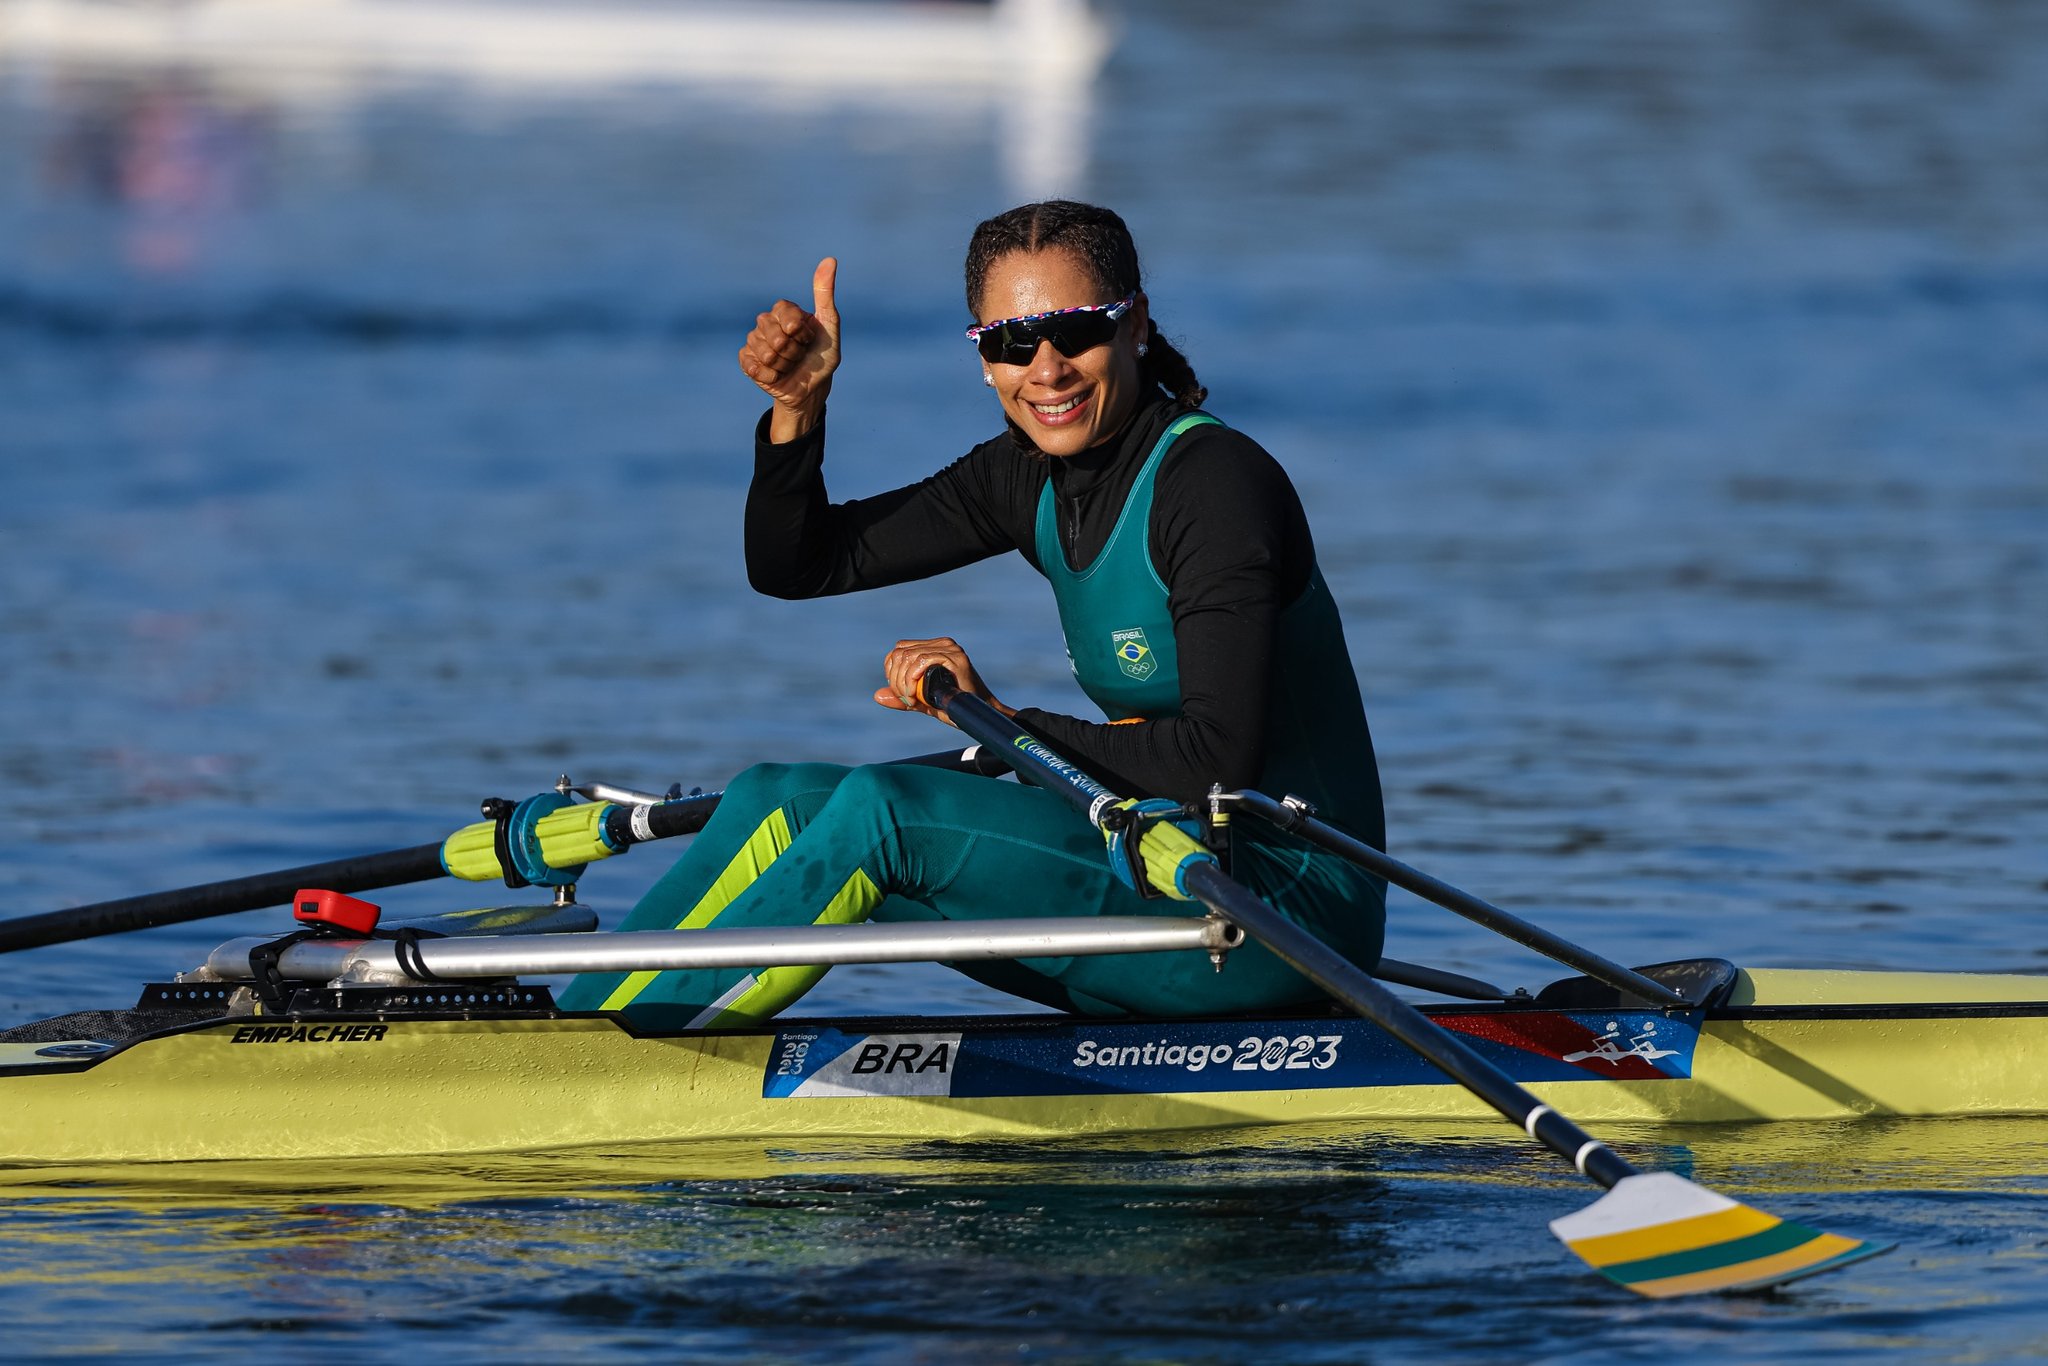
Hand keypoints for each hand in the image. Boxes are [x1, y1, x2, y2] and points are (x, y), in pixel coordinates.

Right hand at [739, 257, 840, 441]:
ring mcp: (754, 340)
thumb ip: (825, 293)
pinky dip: (771, 375)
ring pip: (765, 352)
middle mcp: (766, 321)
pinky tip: (777, 375)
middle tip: (799, 354)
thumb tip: (830, 259)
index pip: (786, 314)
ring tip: (789, 365)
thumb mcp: (830, 325)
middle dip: (794, 351)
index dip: (801, 332)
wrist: (811, 388)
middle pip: (775, 336)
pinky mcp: (746, 360)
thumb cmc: (822, 356)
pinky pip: (754, 366)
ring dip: (784, 364)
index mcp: (784, 310)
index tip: (809, 338)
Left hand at [875, 637, 1012, 726]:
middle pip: (901, 653)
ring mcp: (950, 648)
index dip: (891, 671)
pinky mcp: (956, 657)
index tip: (900, 692)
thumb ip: (901, 697)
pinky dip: (912, 678)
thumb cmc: (953, 707)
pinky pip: (923, 660)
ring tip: (912, 700)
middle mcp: (941, 643)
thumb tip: (877, 695)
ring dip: (903, 682)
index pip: (898, 650)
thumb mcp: (921, 702)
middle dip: (896, 679)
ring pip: (909, 656)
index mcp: (932, 647)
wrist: (977, 716)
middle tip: (906, 699)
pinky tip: (915, 695)